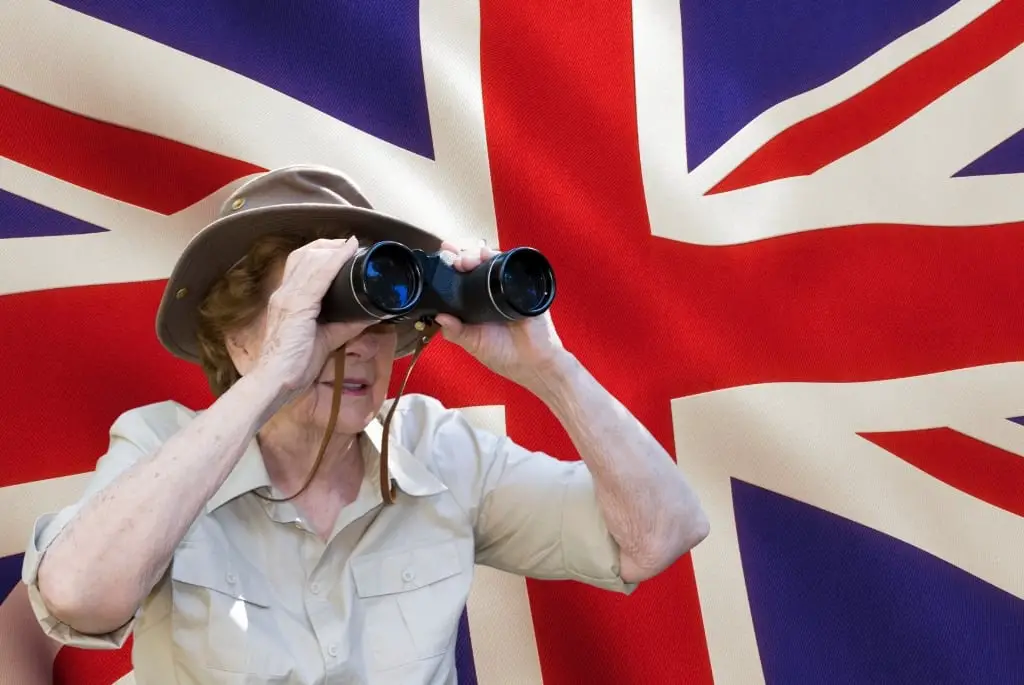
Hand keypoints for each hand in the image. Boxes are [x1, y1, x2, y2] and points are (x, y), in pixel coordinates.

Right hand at [255, 237, 372, 395]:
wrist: (276, 381)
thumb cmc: (295, 364)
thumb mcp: (325, 339)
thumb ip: (344, 326)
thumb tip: (367, 316)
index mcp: (286, 299)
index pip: (300, 264)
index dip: (320, 252)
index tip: (342, 248)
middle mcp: (284, 293)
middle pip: (304, 255)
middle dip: (327, 245)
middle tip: (349, 244)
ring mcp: (288, 297)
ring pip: (310, 259)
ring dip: (332, 248)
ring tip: (350, 244)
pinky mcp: (297, 305)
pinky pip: (317, 276)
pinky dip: (334, 261)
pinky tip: (346, 252)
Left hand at [433, 241, 566, 387]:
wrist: (532, 364)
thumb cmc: (504, 355)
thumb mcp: (473, 344)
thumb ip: (456, 332)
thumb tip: (439, 317)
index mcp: (475, 304)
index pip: (462, 278)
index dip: (451, 265)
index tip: (443, 254)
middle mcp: (490, 293)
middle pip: (475, 264)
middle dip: (462, 255)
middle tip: (453, 256)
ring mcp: (508, 288)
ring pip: (492, 261)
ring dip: (478, 254)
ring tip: (468, 259)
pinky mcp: (525, 287)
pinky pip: (512, 266)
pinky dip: (500, 257)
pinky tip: (488, 255)